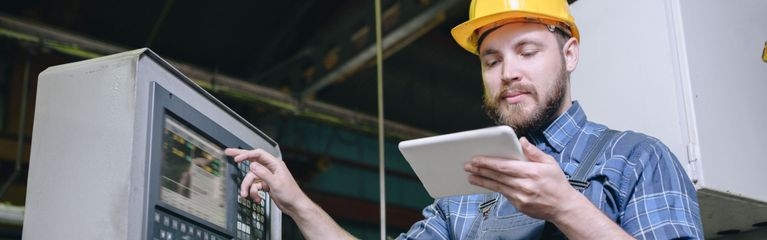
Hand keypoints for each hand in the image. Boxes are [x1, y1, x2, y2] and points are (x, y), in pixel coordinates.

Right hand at [224, 148, 309, 215]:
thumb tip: (252, 165)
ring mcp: (267, 176)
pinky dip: (253, 192)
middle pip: (252, 160)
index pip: (258, 154)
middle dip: (240, 158)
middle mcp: (270, 168)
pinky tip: (257, 198)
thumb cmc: (290, 193)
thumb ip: (263, 174)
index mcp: (275, 164)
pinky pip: (254, 186)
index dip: (246, 155)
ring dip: (248, 187)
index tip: (237, 159)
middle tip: (229, 153)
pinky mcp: (265, 184)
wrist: (294, 205)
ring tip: (246, 195)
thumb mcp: (276, 183)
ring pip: (251, 178)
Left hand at [464, 137, 580, 219]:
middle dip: (480, 170)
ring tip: (470, 176)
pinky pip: (503, 195)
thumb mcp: (550, 163)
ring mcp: (521, 197)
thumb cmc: (557, 183)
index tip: (476, 159)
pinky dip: (493, 188)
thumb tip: (521, 140)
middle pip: (497, 176)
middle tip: (468, 165)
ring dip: (482, 181)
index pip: (504, 166)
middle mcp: (524, 185)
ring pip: (497, 187)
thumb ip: (533, 152)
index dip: (488, 162)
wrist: (564, 207)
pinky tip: (485, 184)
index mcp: (531, 172)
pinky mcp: (519, 205)